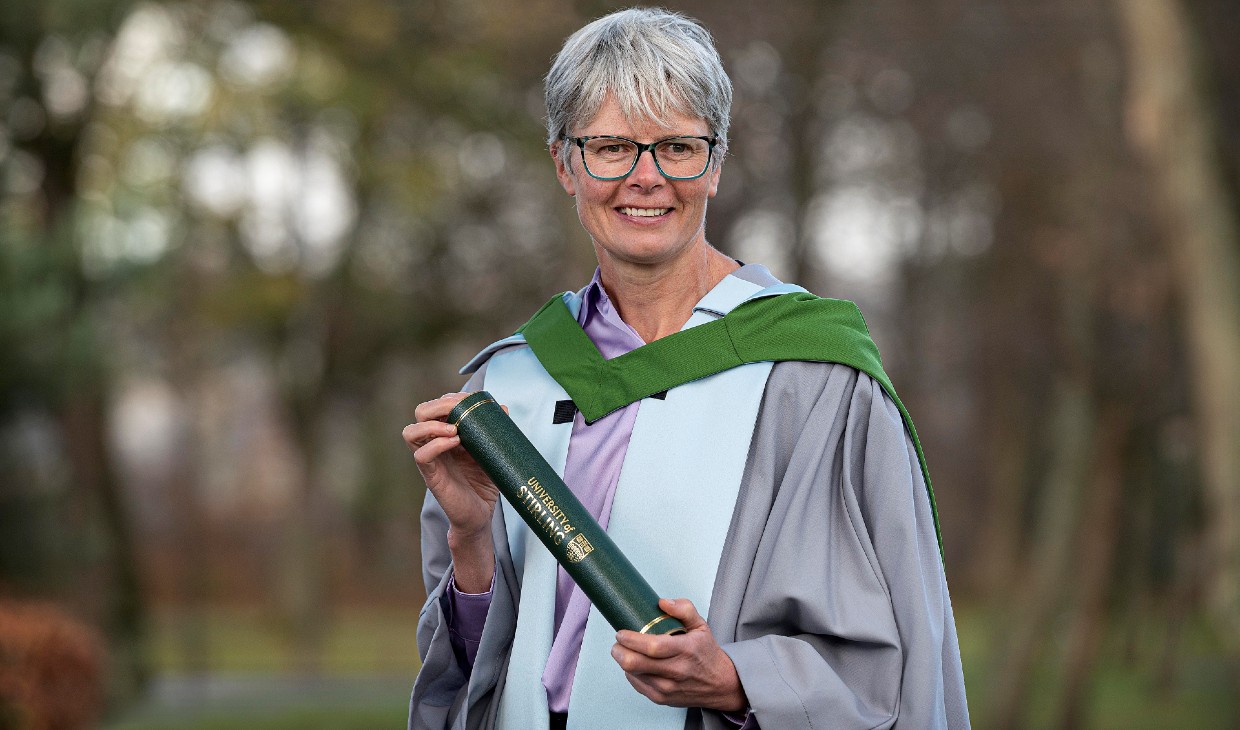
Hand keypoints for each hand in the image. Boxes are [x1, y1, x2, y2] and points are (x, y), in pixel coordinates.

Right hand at [403, 392, 499, 590]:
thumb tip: (502, 407)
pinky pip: (421, 455)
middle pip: (420, 412)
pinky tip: (455, 442)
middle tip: (459, 409)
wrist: (481, 515)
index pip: (437, 405)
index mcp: (446, 434)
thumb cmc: (484, 482)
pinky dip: (436, 444)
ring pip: (410, 432)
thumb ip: (495, 430)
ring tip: (455, 428)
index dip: (451, 397)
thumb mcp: (491, 451)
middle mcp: (434, 444)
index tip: (472, 400)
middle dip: (438, 405)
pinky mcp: (431, 476)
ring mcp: (431, 459)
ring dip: (432, 423)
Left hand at [611, 597, 747, 712]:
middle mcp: (676, 671)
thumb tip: (662, 603)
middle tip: (618, 643)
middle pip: (636, 664)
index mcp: (686, 650)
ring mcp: (667, 688)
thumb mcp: (701, 626)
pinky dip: (631, 673)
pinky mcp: (661, 698)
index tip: (621, 633)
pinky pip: (637, 685)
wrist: (720, 685)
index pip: (652, 646)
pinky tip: (636, 665)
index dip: (631, 639)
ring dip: (623, 661)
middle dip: (619, 651)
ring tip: (625, 651)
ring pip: (633, 675)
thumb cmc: (707, 653)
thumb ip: (683, 609)